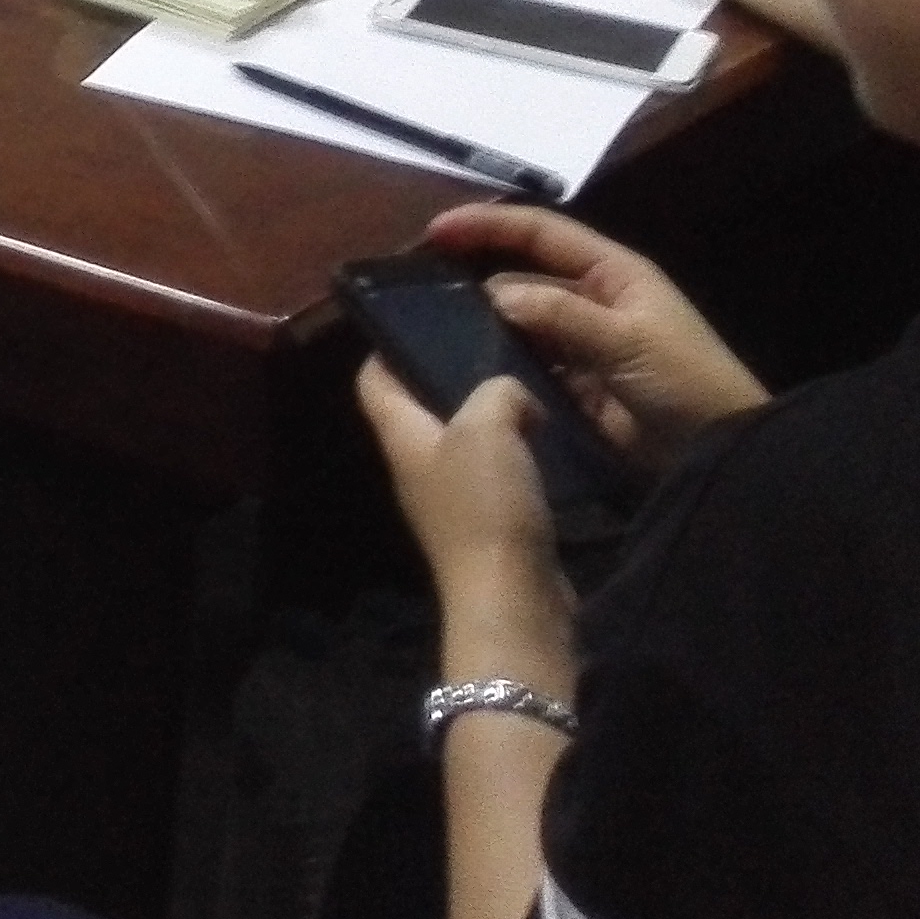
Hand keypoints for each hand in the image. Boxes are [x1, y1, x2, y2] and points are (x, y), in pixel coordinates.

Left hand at [357, 360, 563, 593]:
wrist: (514, 599)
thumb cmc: (486, 506)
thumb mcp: (488, 429)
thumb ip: (496, 392)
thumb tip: (512, 395)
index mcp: (401, 437)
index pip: (373, 381)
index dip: (387, 347)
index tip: (421, 320)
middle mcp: (417, 466)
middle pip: (420, 407)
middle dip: (450, 376)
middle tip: (490, 347)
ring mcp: (451, 497)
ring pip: (464, 439)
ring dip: (491, 414)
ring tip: (526, 384)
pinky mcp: (488, 521)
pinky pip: (495, 472)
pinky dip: (516, 451)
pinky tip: (546, 438)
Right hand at [426, 201, 764, 470]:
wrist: (721, 452)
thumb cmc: (685, 381)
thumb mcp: (627, 340)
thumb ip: (561, 314)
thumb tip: (494, 294)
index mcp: (612, 272)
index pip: (540, 232)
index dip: (488, 225)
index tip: (435, 233)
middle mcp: (593, 298)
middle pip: (523, 275)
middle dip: (476, 277)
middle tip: (422, 291)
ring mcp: (584, 343)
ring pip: (520, 322)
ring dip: (485, 325)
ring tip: (433, 331)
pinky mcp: (577, 384)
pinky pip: (529, 364)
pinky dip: (502, 364)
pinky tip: (468, 370)